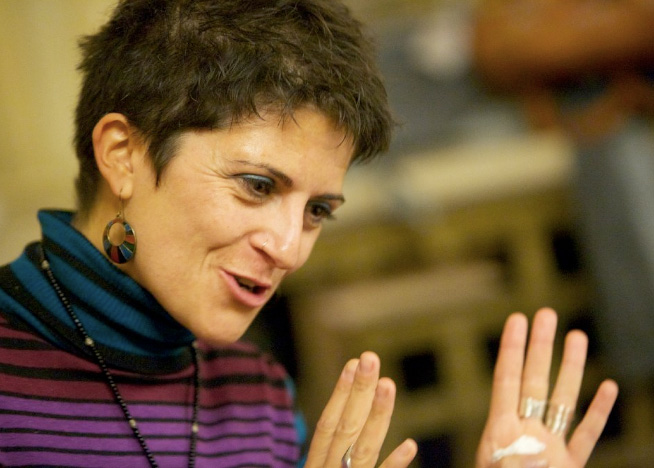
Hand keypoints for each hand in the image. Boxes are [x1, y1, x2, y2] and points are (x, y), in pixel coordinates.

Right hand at [303, 351, 417, 466]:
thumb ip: (329, 456)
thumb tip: (344, 419)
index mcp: (316, 465)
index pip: (328, 424)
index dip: (340, 393)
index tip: (352, 363)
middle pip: (346, 428)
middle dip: (359, 391)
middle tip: (370, 357)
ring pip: (364, 449)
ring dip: (377, 415)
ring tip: (388, 384)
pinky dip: (394, 464)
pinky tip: (409, 444)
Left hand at [476, 308, 618, 466]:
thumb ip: (509, 457)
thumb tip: (522, 443)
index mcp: (500, 434)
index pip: (507, 379)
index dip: (512, 348)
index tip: (517, 318)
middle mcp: (526, 434)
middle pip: (535, 381)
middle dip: (541, 346)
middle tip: (547, 312)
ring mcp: (549, 450)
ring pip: (563, 401)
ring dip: (571, 369)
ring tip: (577, 335)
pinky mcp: (569, 467)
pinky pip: (585, 436)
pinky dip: (598, 413)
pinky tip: (607, 387)